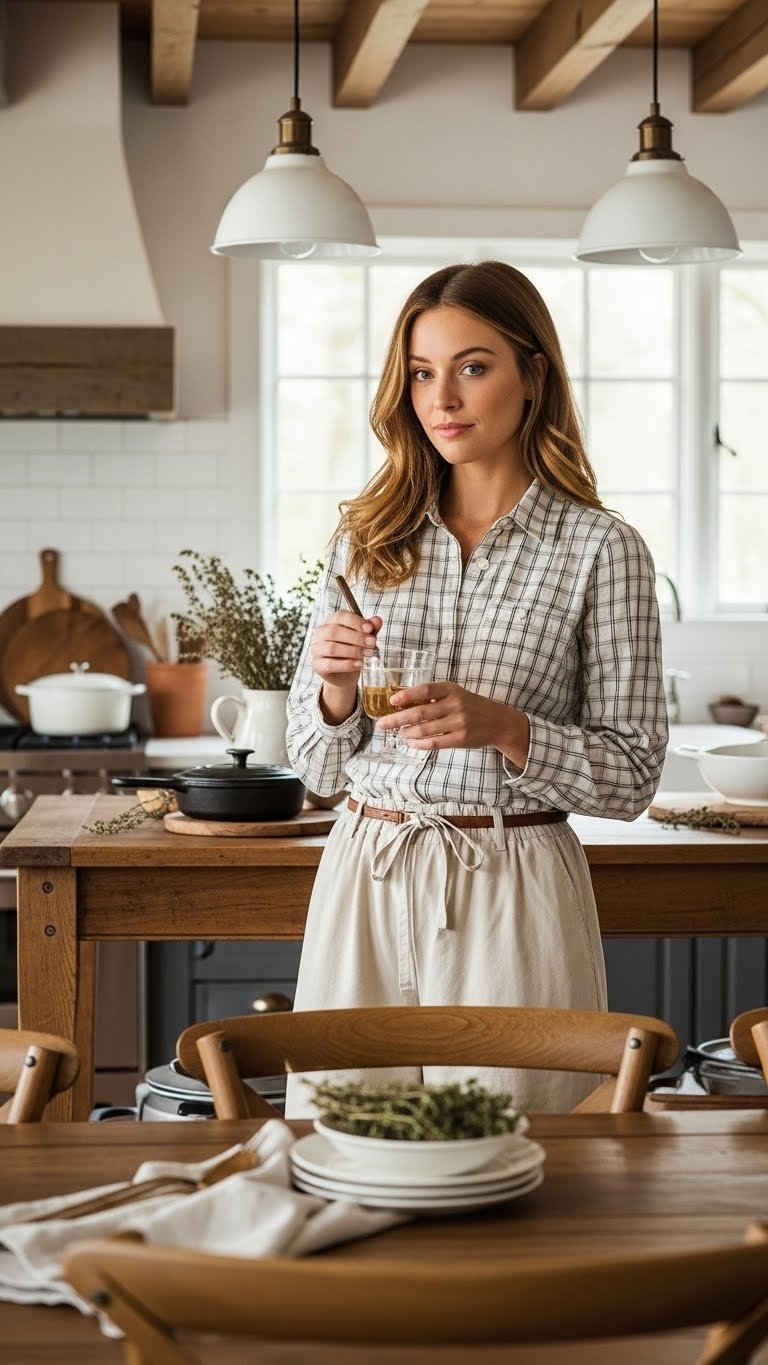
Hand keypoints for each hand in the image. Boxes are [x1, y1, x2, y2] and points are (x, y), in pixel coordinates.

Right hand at [311, 612, 381, 724]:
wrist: (345, 674)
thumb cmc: (353, 651)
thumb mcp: (364, 638)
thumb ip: (370, 629)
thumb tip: (378, 620)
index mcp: (331, 622)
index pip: (339, 616)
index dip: (355, 621)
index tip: (370, 629)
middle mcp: (320, 633)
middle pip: (334, 631)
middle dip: (356, 637)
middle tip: (372, 644)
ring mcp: (316, 649)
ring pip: (332, 648)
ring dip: (353, 651)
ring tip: (368, 654)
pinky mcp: (317, 665)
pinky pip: (330, 664)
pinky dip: (347, 664)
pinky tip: (359, 664)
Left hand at [380, 680, 529, 764]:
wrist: (498, 722)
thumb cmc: (471, 706)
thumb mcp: (456, 693)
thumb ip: (435, 697)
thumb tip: (403, 703)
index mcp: (452, 689)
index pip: (425, 690)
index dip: (407, 695)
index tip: (392, 700)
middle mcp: (455, 704)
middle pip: (420, 712)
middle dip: (397, 719)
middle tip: (382, 724)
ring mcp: (459, 723)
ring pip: (425, 729)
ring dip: (407, 733)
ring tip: (399, 733)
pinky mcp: (461, 739)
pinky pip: (434, 743)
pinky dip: (419, 744)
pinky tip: (411, 742)